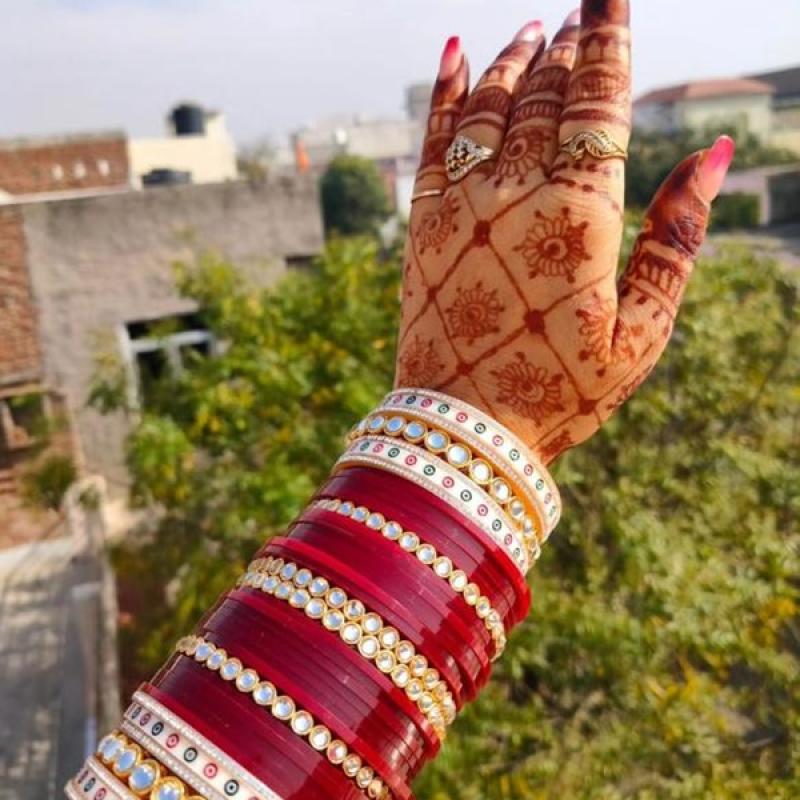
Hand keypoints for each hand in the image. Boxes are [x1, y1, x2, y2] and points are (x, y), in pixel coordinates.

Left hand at [395, 1, 733, 462]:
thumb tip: (712, 158)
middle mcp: (516, 195)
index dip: (607, 40)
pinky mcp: (423, 227)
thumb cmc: (563, 389)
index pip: (598, 102)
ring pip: (488, 108)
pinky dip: (446, 94)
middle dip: (565, 49)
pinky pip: (433, 142)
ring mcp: (461, 208)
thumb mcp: (642, 329)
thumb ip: (677, 239)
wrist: (465, 428)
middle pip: (544, 96)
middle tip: (578, 16)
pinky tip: (456, 54)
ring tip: (531, 32)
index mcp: (581, 215)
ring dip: (512, 62)